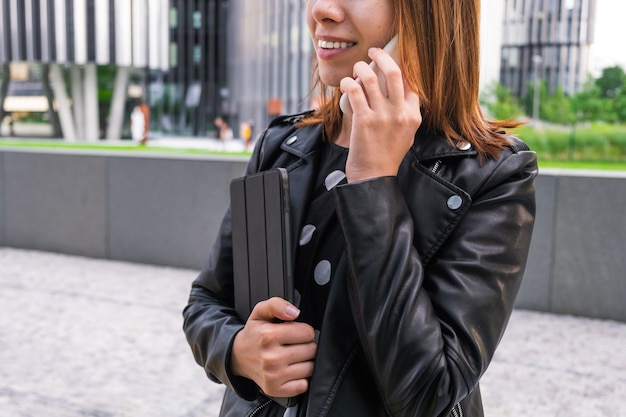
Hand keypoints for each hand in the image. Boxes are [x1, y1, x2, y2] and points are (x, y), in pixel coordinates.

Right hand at [231, 297, 317, 397]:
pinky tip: (290, 370)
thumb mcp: (261, 312)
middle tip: (292, 345)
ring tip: (292, 357)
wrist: (238, 356)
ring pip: (310, 368)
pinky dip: (300, 378)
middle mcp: (271, 358)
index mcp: (268, 336)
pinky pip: (303, 385)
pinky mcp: (275, 390)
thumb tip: (295, 312)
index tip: (294, 332)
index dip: (303, 330)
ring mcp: (273, 376)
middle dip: (305, 345)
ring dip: (305, 362)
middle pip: (312, 350)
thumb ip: (277, 304)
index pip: (308, 332)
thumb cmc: (254, 333)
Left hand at [340, 47, 421, 182]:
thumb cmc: (387, 157)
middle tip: (373, 52)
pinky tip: (346, 84)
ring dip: (361, 68)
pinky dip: (349, 83)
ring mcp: (382, 116)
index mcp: (413, 116)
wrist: (374, 177)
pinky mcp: (364, 121)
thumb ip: (406, 114)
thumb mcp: (406, 135)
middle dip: (382, 56)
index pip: (411, 82)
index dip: (400, 67)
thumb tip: (401, 91)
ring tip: (357, 68)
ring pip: (371, 78)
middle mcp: (400, 114)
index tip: (390, 61)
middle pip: (394, 72)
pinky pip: (355, 92)